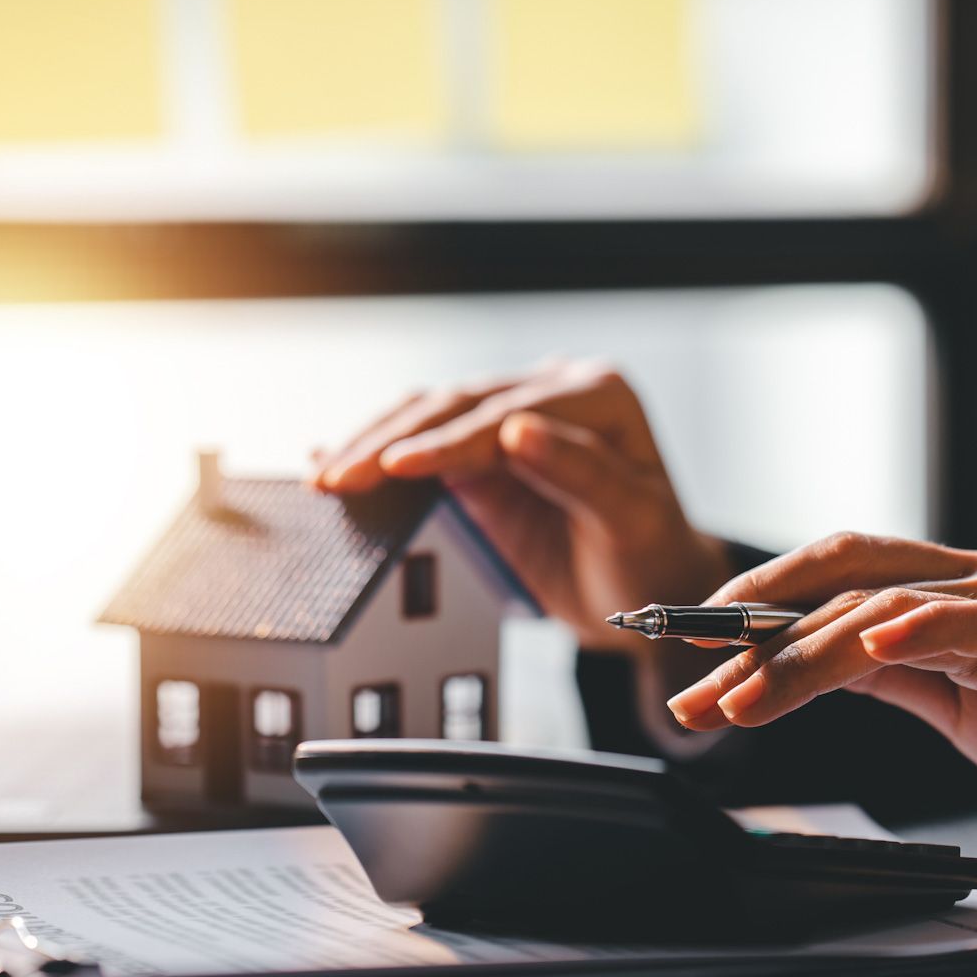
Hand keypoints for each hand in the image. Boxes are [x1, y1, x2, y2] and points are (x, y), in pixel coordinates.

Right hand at [311, 360, 732, 648]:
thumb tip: (518, 429)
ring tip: (324, 475)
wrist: (648, 586)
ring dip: (372, 445)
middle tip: (338, 477)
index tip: (396, 465)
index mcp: (599, 393)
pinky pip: (422, 442)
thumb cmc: (652, 556)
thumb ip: (583, 473)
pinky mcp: (482, 451)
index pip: (507, 413)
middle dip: (390, 442)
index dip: (447, 440)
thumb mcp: (633, 521)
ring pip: (428, 416)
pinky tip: (327, 456)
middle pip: (457, 405)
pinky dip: (377, 453)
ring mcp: (512, 415)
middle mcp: (553, 390)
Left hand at [666, 532, 976, 865]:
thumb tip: (815, 663)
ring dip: (795, 655)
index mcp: (954, 591)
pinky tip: (860, 646)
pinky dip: (911, 626)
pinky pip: (968, 620)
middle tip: (684, 691)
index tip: (689, 652)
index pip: (833, 578)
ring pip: (878, 603)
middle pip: (837, 580)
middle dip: (747, 634)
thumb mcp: (965, 704)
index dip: (754, 607)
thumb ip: (896, 674)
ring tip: (734, 702)